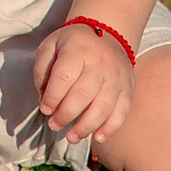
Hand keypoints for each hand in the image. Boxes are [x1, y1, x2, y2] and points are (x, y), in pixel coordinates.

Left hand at [32, 21, 134, 145]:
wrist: (108, 32)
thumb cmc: (74, 43)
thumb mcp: (51, 46)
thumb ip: (42, 70)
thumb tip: (44, 99)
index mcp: (78, 50)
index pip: (64, 77)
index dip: (52, 98)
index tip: (45, 109)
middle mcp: (100, 63)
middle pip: (83, 94)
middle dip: (66, 115)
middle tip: (54, 125)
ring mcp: (117, 76)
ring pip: (103, 106)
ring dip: (86, 126)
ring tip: (72, 137)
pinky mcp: (128, 87)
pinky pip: (122, 111)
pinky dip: (110, 127)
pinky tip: (97, 138)